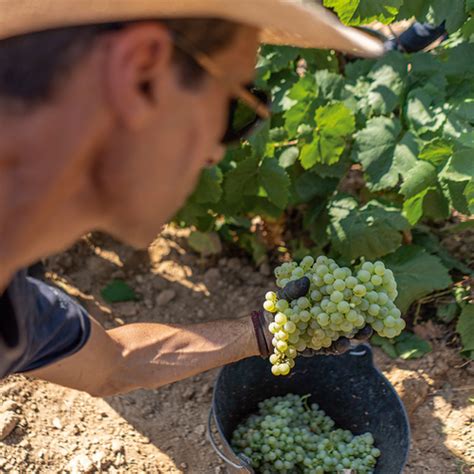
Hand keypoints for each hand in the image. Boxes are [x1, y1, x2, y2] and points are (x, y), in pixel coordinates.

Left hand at [257, 277, 372, 357]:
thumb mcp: (286, 296)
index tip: (369, 294)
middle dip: (365, 318)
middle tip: (375, 316)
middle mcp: (329, 318)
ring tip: (364, 331)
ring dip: (357, 334)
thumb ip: (295, 289)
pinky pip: (333, 348)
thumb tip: (306, 280)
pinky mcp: (320, 347)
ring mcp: (326, 333)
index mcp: (325, 303)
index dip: (359, 298)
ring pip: (347, 334)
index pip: (346, 299)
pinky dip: (339, 346)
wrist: (266, 329)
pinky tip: (344, 342)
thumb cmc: (279, 307)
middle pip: (353, 318)